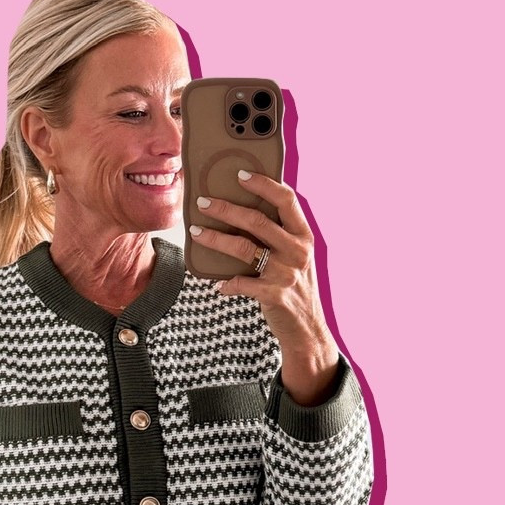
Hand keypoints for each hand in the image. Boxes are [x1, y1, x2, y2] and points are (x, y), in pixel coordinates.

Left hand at [189, 172, 339, 404]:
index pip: (286, 200)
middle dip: (226, 209)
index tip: (240, 174)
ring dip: (216, 239)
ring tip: (196, 232)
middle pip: (257, 220)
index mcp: (304, 236)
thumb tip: (244, 213)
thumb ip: (280, 236)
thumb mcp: (296, 257)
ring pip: (244, 248)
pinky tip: (219, 285)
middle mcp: (298, 251)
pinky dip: (227, 284)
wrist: (308, 330)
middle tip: (203, 202)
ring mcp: (287, 273)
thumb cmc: (295, 288)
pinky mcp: (275, 295)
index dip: (263, 184)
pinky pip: (242, 283)